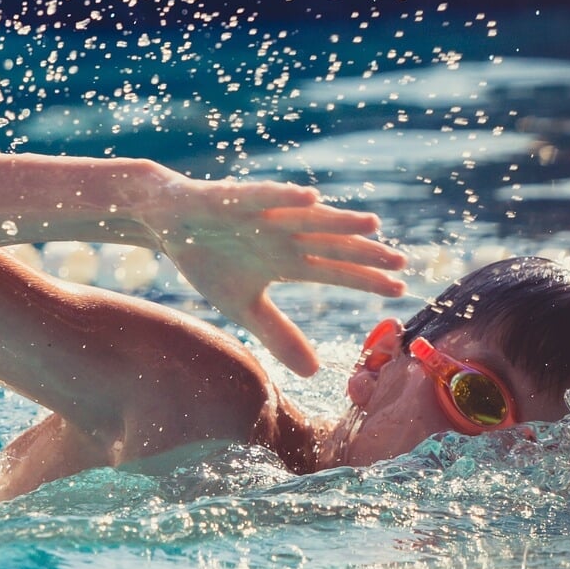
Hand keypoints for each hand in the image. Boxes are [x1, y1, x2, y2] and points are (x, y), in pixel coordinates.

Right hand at [141, 173, 406, 375]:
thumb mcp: (244, 307)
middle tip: (402, 262)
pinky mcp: (235, 198)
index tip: (399, 291)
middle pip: (331, 245)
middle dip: (364, 253)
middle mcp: (284, 235)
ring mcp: (264, 214)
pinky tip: (311, 198)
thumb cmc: (209, 260)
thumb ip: (278, 334)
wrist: (168, 224)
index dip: (365, 280)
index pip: (335, 271)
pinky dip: (285, 196)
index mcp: (288, 261)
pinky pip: (264, 196)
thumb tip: (314, 372)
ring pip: (307, 218)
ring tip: (371, 226)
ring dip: (338, 221)